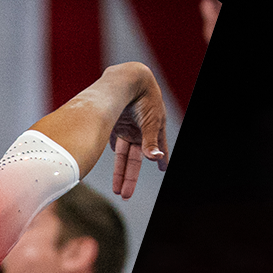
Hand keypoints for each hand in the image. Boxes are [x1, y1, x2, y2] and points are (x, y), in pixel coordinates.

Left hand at [108, 79, 168, 197]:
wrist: (127, 77)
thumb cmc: (144, 97)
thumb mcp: (151, 122)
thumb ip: (151, 142)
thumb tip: (156, 159)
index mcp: (154, 131)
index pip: (155, 152)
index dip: (159, 161)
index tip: (163, 169)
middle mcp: (140, 131)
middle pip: (134, 159)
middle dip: (130, 178)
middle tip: (125, 195)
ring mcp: (126, 127)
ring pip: (122, 154)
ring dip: (119, 171)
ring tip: (117, 189)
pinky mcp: (113, 122)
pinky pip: (111, 138)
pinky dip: (110, 147)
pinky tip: (109, 153)